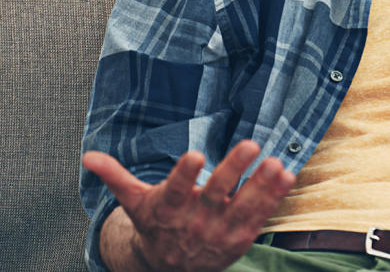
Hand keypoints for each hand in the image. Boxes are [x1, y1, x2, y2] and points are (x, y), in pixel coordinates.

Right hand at [82, 140, 295, 270]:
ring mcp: (220, 230)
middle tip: (251, 144)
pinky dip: (274, 197)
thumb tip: (87, 157)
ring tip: (276, 162)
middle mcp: (195, 220)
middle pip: (216, 193)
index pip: (176, 189)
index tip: (196, 155)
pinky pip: (259, 215)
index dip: (184, 173)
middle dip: (233, 169)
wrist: (170, 267)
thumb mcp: (134, 202)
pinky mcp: (239, 237)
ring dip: (261, 184)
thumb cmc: (155, 224)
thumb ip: (116, 177)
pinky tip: (287, 175)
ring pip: (243, 205)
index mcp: (168, 208)